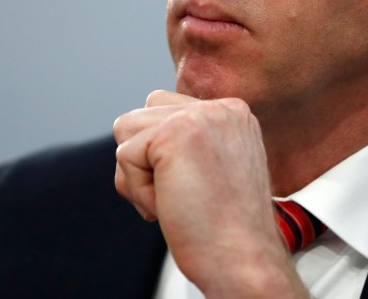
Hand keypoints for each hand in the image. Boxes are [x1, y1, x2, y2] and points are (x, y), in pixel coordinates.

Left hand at [113, 91, 308, 296]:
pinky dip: (137, 191)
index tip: (196, 188)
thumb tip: (134, 132)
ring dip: (139, 174)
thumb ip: (187, 141)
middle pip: (141, 115)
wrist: (243, 259)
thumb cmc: (226, 228)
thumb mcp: (216, 167)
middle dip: (145, 161)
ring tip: (177, 198)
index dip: (162, 156)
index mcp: (232, 113)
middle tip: (182, 196)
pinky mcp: (174, 134)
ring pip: (126, 129)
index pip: (165, 110)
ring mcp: (199, 116)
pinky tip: (170, 205)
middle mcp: (219, 108)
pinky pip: (124, 155)